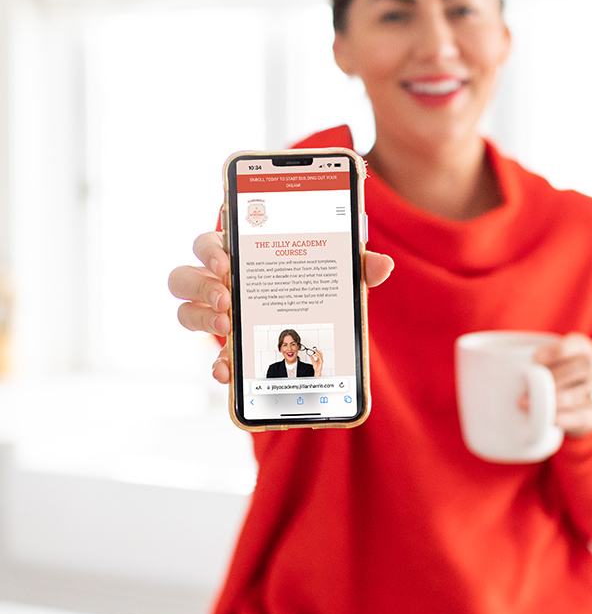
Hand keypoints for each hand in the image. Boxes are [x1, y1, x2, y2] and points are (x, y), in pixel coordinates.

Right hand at [168, 233, 393, 384]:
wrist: (323, 338)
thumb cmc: (321, 289)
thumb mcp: (341, 277)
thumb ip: (358, 266)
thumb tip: (382, 265)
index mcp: (244, 256)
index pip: (211, 242)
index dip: (210, 246)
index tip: (226, 257)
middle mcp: (221, 284)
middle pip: (185, 276)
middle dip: (201, 284)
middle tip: (228, 296)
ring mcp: (220, 318)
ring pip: (186, 312)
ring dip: (202, 318)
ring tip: (230, 325)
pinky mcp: (229, 351)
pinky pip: (210, 356)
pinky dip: (217, 364)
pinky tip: (229, 371)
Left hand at [533, 333, 591, 438]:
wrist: (579, 406)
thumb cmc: (556, 377)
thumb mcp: (550, 362)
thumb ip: (534, 362)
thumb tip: (495, 366)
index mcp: (584, 348)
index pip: (576, 344)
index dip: (557, 351)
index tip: (535, 359)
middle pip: (585, 366)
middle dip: (557, 376)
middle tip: (530, 386)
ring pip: (583, 393)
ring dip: (554, 400)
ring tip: (528, 404)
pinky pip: (582, 416)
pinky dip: (563, 418)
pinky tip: (547, 419)